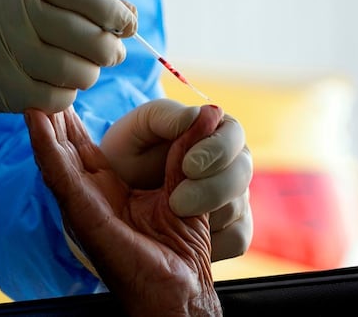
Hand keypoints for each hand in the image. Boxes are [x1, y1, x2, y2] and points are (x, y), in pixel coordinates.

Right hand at [0, 0, 136, 115]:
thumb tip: (130, 14)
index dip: (112, 10)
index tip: (128, 24)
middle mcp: (10, 13)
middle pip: (85, 37)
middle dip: (109, 49)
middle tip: (112, 53)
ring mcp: (3, 52)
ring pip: (74, 72)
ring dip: (89, 75)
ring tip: (84, 70)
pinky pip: (54, 98)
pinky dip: (67, 96)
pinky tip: (61, 87)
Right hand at [25, 104, 223, 316]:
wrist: (179, 289)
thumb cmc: (179, 248)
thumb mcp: (183, 185)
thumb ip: (187, 149)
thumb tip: (210, 111)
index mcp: (108, 192)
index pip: (84, 149)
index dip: (72, 121)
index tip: (65, 92)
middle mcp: (89, 197)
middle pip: (64, 149)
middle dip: (52, 118)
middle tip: (43, 84)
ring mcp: (82, 205)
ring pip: (55, 157)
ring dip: (42, 126)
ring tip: (33, 93)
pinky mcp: (82, 212)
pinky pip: (59, 173)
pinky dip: (45, 145)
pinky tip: (35, 119)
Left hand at [100, 98, 252, 261]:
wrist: (114, 193)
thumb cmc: (127, 152)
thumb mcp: (135, 129)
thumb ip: (164, 116)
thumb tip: (200, 114)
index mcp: (213, 130)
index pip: (233, 134)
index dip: (217, 149)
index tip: (188, 166)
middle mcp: (231, 163)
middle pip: (242, 173)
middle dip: (212, 189)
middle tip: (176, 203)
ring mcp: (234, 197)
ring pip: (240, 207)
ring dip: (209, 217)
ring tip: (172, 219)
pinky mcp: (231, 228)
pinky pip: (239, 238)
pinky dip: (217, 242)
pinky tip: (187, 239)